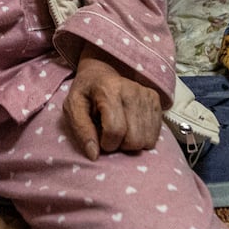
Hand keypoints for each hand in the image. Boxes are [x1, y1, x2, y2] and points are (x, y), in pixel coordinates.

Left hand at [64, 45, 162, 160]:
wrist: (101, 73)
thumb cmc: (85, 93)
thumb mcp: (73, 108)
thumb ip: (81, 131)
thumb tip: (94, 155)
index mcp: (109, 90)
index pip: (115, 131)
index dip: (106, 144)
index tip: (99, 139)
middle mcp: (132, 91)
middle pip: (134, 139)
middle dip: (120, 145)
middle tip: (110, 135)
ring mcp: (147, 96)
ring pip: (146, 141)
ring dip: (131, 143)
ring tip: (120, 130)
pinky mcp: (156, 101)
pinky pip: (155, 136)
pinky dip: (142, 138)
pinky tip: (131, 127)